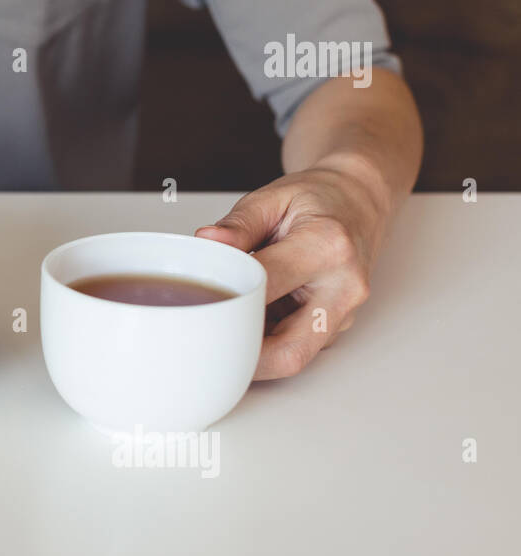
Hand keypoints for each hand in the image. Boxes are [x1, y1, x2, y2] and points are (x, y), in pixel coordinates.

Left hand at [195, 163, 390, 379]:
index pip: (267, 285)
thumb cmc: (317, 199)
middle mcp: (344, 287)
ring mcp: (344, 311)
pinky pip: (297, 346)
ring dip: (254, 352)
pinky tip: (245, 322)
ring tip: (221, 328)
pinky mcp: (337, 324)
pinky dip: (266, 342)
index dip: (228, 297)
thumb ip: (238, 224)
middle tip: (203, 344)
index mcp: (327, 247)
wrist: (358, 200)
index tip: (197, 299)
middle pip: (291, 351)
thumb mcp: (273, 198)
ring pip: (294, 357)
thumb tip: (207, 241)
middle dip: (243, 356)